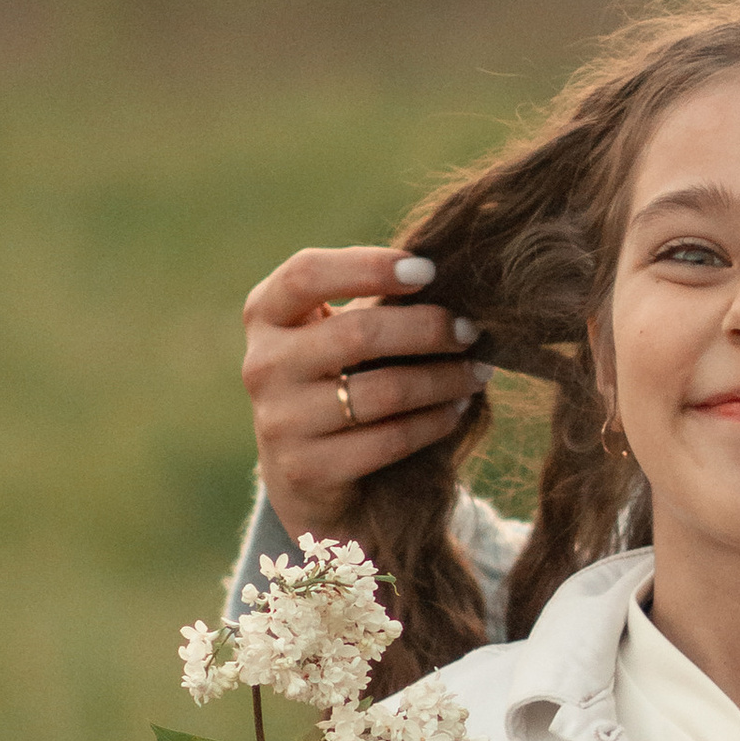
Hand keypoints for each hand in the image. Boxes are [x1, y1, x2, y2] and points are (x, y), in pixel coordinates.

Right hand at [241, 245, 490, 539]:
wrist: (305, 474)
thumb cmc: (336, 378)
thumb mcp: (336, 332)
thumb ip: (374, 303)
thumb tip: (453, 285)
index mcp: (266, 315)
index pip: (306, 274)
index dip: (369, 267)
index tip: (429, 270)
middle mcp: (263, 365)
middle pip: (356, 333)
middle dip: (428, 329)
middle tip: (471, 330)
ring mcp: (280, 421)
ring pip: (383, 391)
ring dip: (443, 379)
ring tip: (476, 372)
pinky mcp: (306, 470)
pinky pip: (390, 439)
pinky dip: (434, 421)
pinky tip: (455, 410)